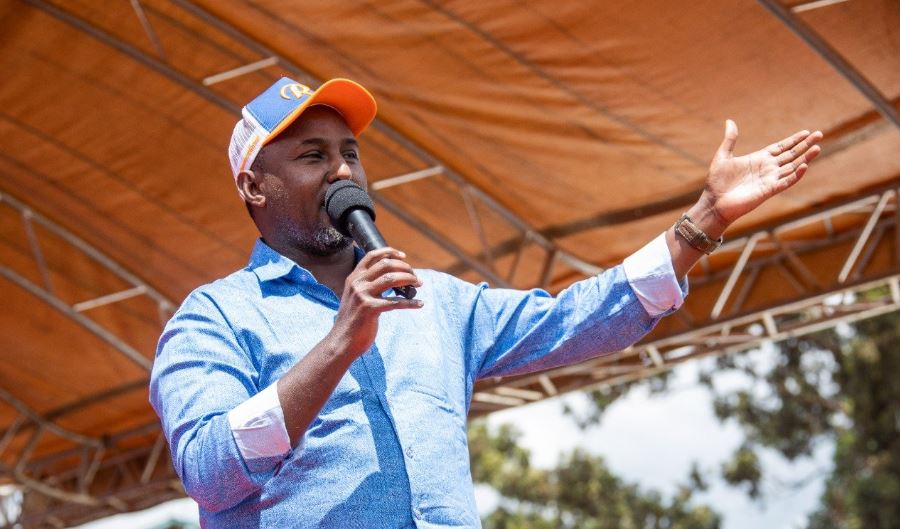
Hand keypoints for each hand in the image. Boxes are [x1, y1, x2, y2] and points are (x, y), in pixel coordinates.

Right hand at [326, 247, 422, 359]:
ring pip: (392, 278)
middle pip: (386, 264)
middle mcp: (357, 283)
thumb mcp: (354, 297)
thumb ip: (367, 285)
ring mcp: (362, 295)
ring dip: (409, 279)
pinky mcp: (370, 309)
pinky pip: (396, 302)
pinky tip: (420, 304)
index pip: (372, 256)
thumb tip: (392, 277)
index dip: (389, 252)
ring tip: (419, 284)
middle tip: (415, 276)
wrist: (341, 342)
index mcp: (353, 278)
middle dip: (405, 267)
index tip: (404, 256)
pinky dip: (411, 302)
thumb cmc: (352, 321)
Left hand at [700, 120, 822, 227]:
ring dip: (805, 158)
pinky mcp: (768, 190)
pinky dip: (795, 175)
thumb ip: (730, 139)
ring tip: (817, 148)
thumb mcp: (723, 156)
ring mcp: (769, 179)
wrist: (713, 202)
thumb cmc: (717, 182)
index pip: (781, 148)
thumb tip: (730, 121)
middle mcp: (767, 168)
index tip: (806, 132)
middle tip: (819, 135)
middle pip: (790, 155)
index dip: (793, 140)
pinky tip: (804, 166)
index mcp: (758, 159)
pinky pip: (785, 182)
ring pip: (792, 167)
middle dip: (805, 145)